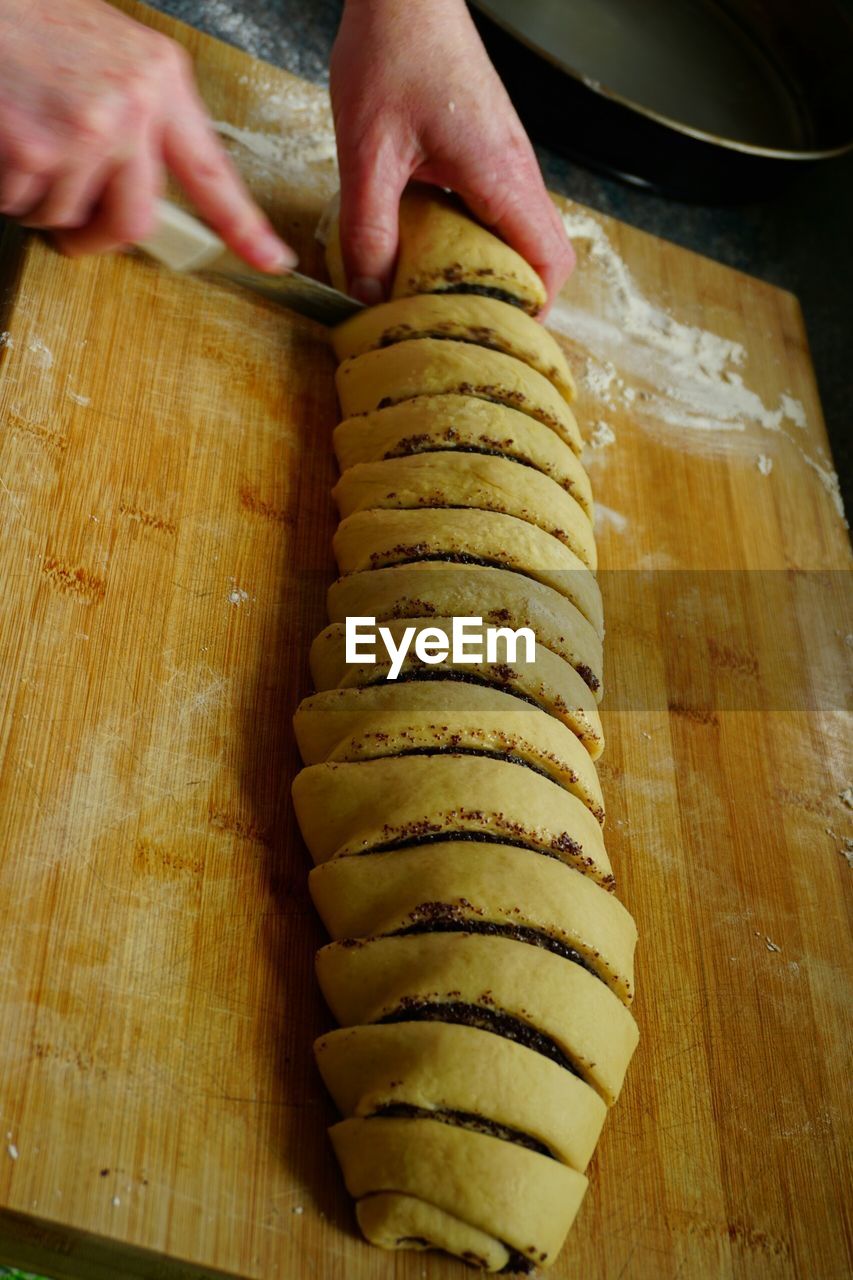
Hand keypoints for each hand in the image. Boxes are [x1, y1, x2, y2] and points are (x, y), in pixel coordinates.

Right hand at [0, 0, 294, 269]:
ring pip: (68, 217)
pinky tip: (4, 141)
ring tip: (24, 145)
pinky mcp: (37, 150)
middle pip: (135, 222)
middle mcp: (133, 106)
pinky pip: (22, 206)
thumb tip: (144, 181)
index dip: (243, 226)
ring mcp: (87, 130)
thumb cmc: (29, 21)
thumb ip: (137, 115)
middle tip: (75, 232)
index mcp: (160, 80)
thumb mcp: (107, 54)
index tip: (272, 258)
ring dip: (39, 201)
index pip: (211, 171)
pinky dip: (7, 190)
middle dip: (96, 237)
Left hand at [330, 0, 573, 309]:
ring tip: (451, 295)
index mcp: (501, 174)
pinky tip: (436, 246)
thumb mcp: (367, 154)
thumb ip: (367, 230)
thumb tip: (368, 293)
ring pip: (524, 232)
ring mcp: (507, 155)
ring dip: (494, 268)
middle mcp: (516, 166)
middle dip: (515, 298)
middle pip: (545, 255)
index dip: (535, 310)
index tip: (501, 337)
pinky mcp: (488, 145)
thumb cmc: (393, 53)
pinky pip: (501, 207)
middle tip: (470, 326)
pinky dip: (480, 238)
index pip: (550, 262)